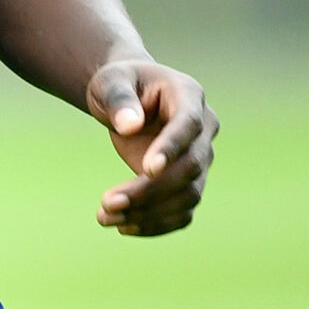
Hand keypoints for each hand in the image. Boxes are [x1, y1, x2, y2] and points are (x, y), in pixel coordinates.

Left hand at [85, 59, 214, 235]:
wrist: (126, 97)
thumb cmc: (119, 83)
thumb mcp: (111, 80)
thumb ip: (119, 99)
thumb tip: (129, 127)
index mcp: (189, 96)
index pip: (189, 125)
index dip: (171, 148)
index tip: (145, 168)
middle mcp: (204, 130)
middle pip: (189, 167)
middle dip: (149, 190)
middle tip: (106, 203)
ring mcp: (200, 158)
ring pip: (188, 195)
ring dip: (149, 212)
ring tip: (105, 217)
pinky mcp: (188, 181)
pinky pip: (183, 211)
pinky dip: (157, 224)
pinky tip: (124, 227)